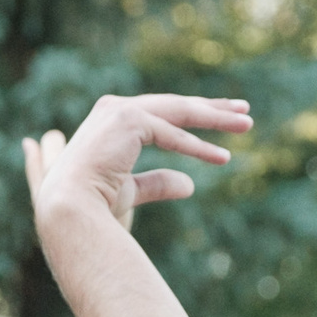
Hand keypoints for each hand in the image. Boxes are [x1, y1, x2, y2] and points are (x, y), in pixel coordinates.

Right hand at [27, 93, 251, 232]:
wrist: (69, 210)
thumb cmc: (93, 207)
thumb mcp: (131, 192)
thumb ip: (158, 183)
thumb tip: (190, 185)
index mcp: (113, 122)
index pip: (163, 113)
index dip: (195, 115)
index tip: (225, 117)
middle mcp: (115, 109)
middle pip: (175, 106)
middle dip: (212, 108)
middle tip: (245, 110)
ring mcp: (120, 111)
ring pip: (179, 112)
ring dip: (216, 118)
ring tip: (247, 124)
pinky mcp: (127, 119)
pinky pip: (172, 135)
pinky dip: (198, 147)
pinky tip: (223, 158)